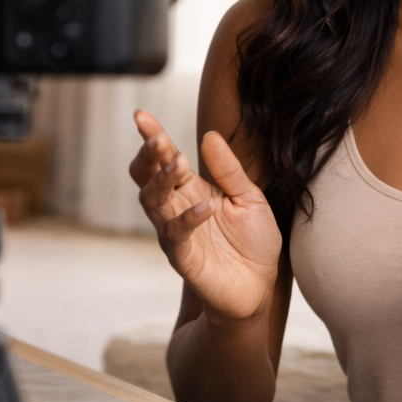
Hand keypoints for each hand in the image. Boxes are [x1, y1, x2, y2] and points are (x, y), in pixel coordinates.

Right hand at [128, 111, 280, 322]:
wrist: (260, 287)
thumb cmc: (253, 242)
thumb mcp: (250, 198)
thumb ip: (230, 170)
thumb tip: (209, 136)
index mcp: (191, 189)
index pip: (164, 158)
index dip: (152, 136)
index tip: (140, 114)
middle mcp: (177, 209)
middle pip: (147, 178)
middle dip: (148, 157)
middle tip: (157, 139)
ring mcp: (176, 234)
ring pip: (154, 203)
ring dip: (164, 181)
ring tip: (179, 163)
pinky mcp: (184, 258)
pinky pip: (178, 235)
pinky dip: (189, 219)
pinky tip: (204, 206)